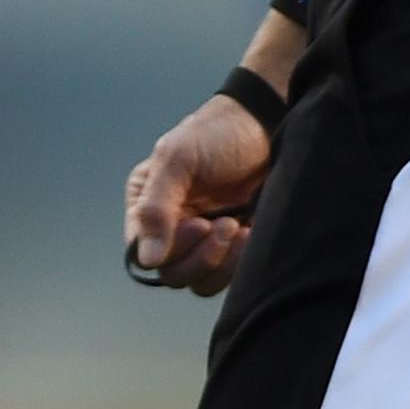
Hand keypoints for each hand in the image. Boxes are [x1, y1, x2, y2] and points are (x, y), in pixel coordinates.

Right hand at [123, 92, 274, 295]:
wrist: (266, 126)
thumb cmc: (216, 134)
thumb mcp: (178, 158)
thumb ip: (156, 207)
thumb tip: (148, 259)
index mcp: (146, 204)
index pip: (143, 251)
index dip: (171, 248)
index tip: (200, 224)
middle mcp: (168, 227)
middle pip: (172, 273)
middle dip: (201, 256)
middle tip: (226, 224)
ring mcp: (200, 241)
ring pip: (199, 282)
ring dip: (222, 262)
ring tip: (240, 227)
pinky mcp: (229, 249)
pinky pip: (225, 277)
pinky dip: (238, 264)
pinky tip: (251, 233)